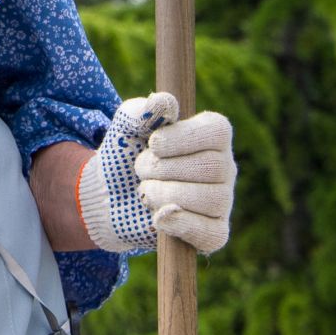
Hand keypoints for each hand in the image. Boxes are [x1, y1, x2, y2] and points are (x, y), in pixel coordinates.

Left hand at [138, 104, 234, 252]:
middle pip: (211, 167)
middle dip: (163, 168)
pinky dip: (182, 225)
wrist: (110, 194)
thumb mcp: (127, 126)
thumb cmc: (127, 152)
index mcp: (212, 134)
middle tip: (140, 168)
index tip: (153, 143)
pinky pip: (212, 233)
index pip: (217, 132)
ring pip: (210, 199)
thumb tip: (163, 101)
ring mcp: (223, 201)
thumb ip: (142, 111)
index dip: (183, 138)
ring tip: (145, 190)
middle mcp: (225, 167)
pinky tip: (159, 217)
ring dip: (164, 194)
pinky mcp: (213, 232)